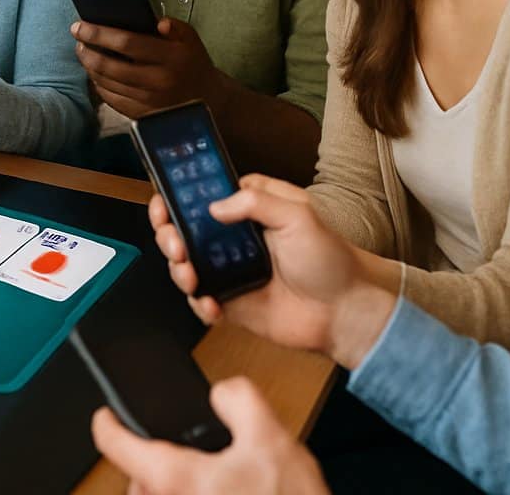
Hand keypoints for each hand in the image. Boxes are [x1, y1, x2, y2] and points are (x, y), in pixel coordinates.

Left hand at [72, 17, 223, 119]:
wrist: (209, 101)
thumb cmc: (193, 64)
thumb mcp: (191, 40)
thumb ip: (175, 28)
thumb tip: (158, 22)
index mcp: (171, 58)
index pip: (127, 43)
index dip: (99, 34)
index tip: (79, 26)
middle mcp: (158, 81)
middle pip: (110, 66)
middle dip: (87, 51)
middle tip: (77, 39)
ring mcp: (148, 101)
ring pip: (106, 83)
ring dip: (89, 66)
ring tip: (84, 52)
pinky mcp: (142, 115)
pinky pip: (111, 99)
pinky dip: (98, 84)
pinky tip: (95, 73)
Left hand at [92, 376, 328, 494]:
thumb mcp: (272, 440)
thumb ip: (239, 401)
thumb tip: (221, 393)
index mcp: (175, 479)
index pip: (114, 446)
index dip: (107, 423)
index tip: (106, 416)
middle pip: (135, 480)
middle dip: (149, 465)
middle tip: (172, 454)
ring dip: (169, 489)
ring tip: (203, 482)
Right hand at [151, 175, 394, 365]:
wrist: (345, 312)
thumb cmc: (330, 260)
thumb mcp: (299, 215)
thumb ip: (255, 201)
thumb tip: (215, 205)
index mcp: (247, 212)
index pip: (200, 196)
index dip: (176, 197)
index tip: (164, 201)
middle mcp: (232, 240)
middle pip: (182, 230)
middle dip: (167, 234)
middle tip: (174, 242)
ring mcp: (229, 271)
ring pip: (184, 265)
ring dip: (177, 268)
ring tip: (188, 273)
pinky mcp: (231, 302)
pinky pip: (200, 302)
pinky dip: (198, 303)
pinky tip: (210, 303)